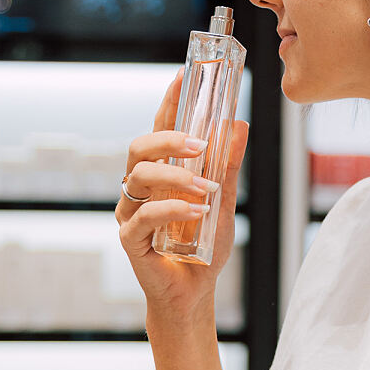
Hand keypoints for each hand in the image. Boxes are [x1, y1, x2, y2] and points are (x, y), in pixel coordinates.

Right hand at [116, 67, 249, 332]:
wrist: (194, 293)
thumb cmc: (202, 247)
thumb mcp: (224, 202)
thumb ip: (228, 165)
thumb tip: (239, 125)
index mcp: (160, 174)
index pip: (159, 130)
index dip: (168, 102)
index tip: (181, 75)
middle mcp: (140, 189)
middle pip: (139, 148)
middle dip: (169, 138)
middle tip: (201, 144)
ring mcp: (131, 213)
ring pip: (139, 178)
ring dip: (177, 178)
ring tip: (206, 190)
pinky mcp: (130, 240)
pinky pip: (144, 216)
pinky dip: (172, 209)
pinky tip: (196, 212)